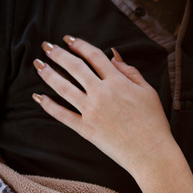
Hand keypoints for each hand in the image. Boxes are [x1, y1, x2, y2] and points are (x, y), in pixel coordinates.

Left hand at [32, 37, 173, 174]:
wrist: (151, 152)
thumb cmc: (153, 122)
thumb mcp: (148, 91)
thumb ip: (130, 71)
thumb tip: (113, 56)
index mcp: (118, 82)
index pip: (94, 56)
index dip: (79, 45)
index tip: (68, 39)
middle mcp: (101, 93)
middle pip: (75, 67)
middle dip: (58, 54)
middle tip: (46, 46)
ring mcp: (91, 111)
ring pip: (64, 87)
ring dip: (48, 74)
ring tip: (38, 65)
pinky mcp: (85, 129)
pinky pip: (62, 115)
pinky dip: (48, 105)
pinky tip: (38, 97)